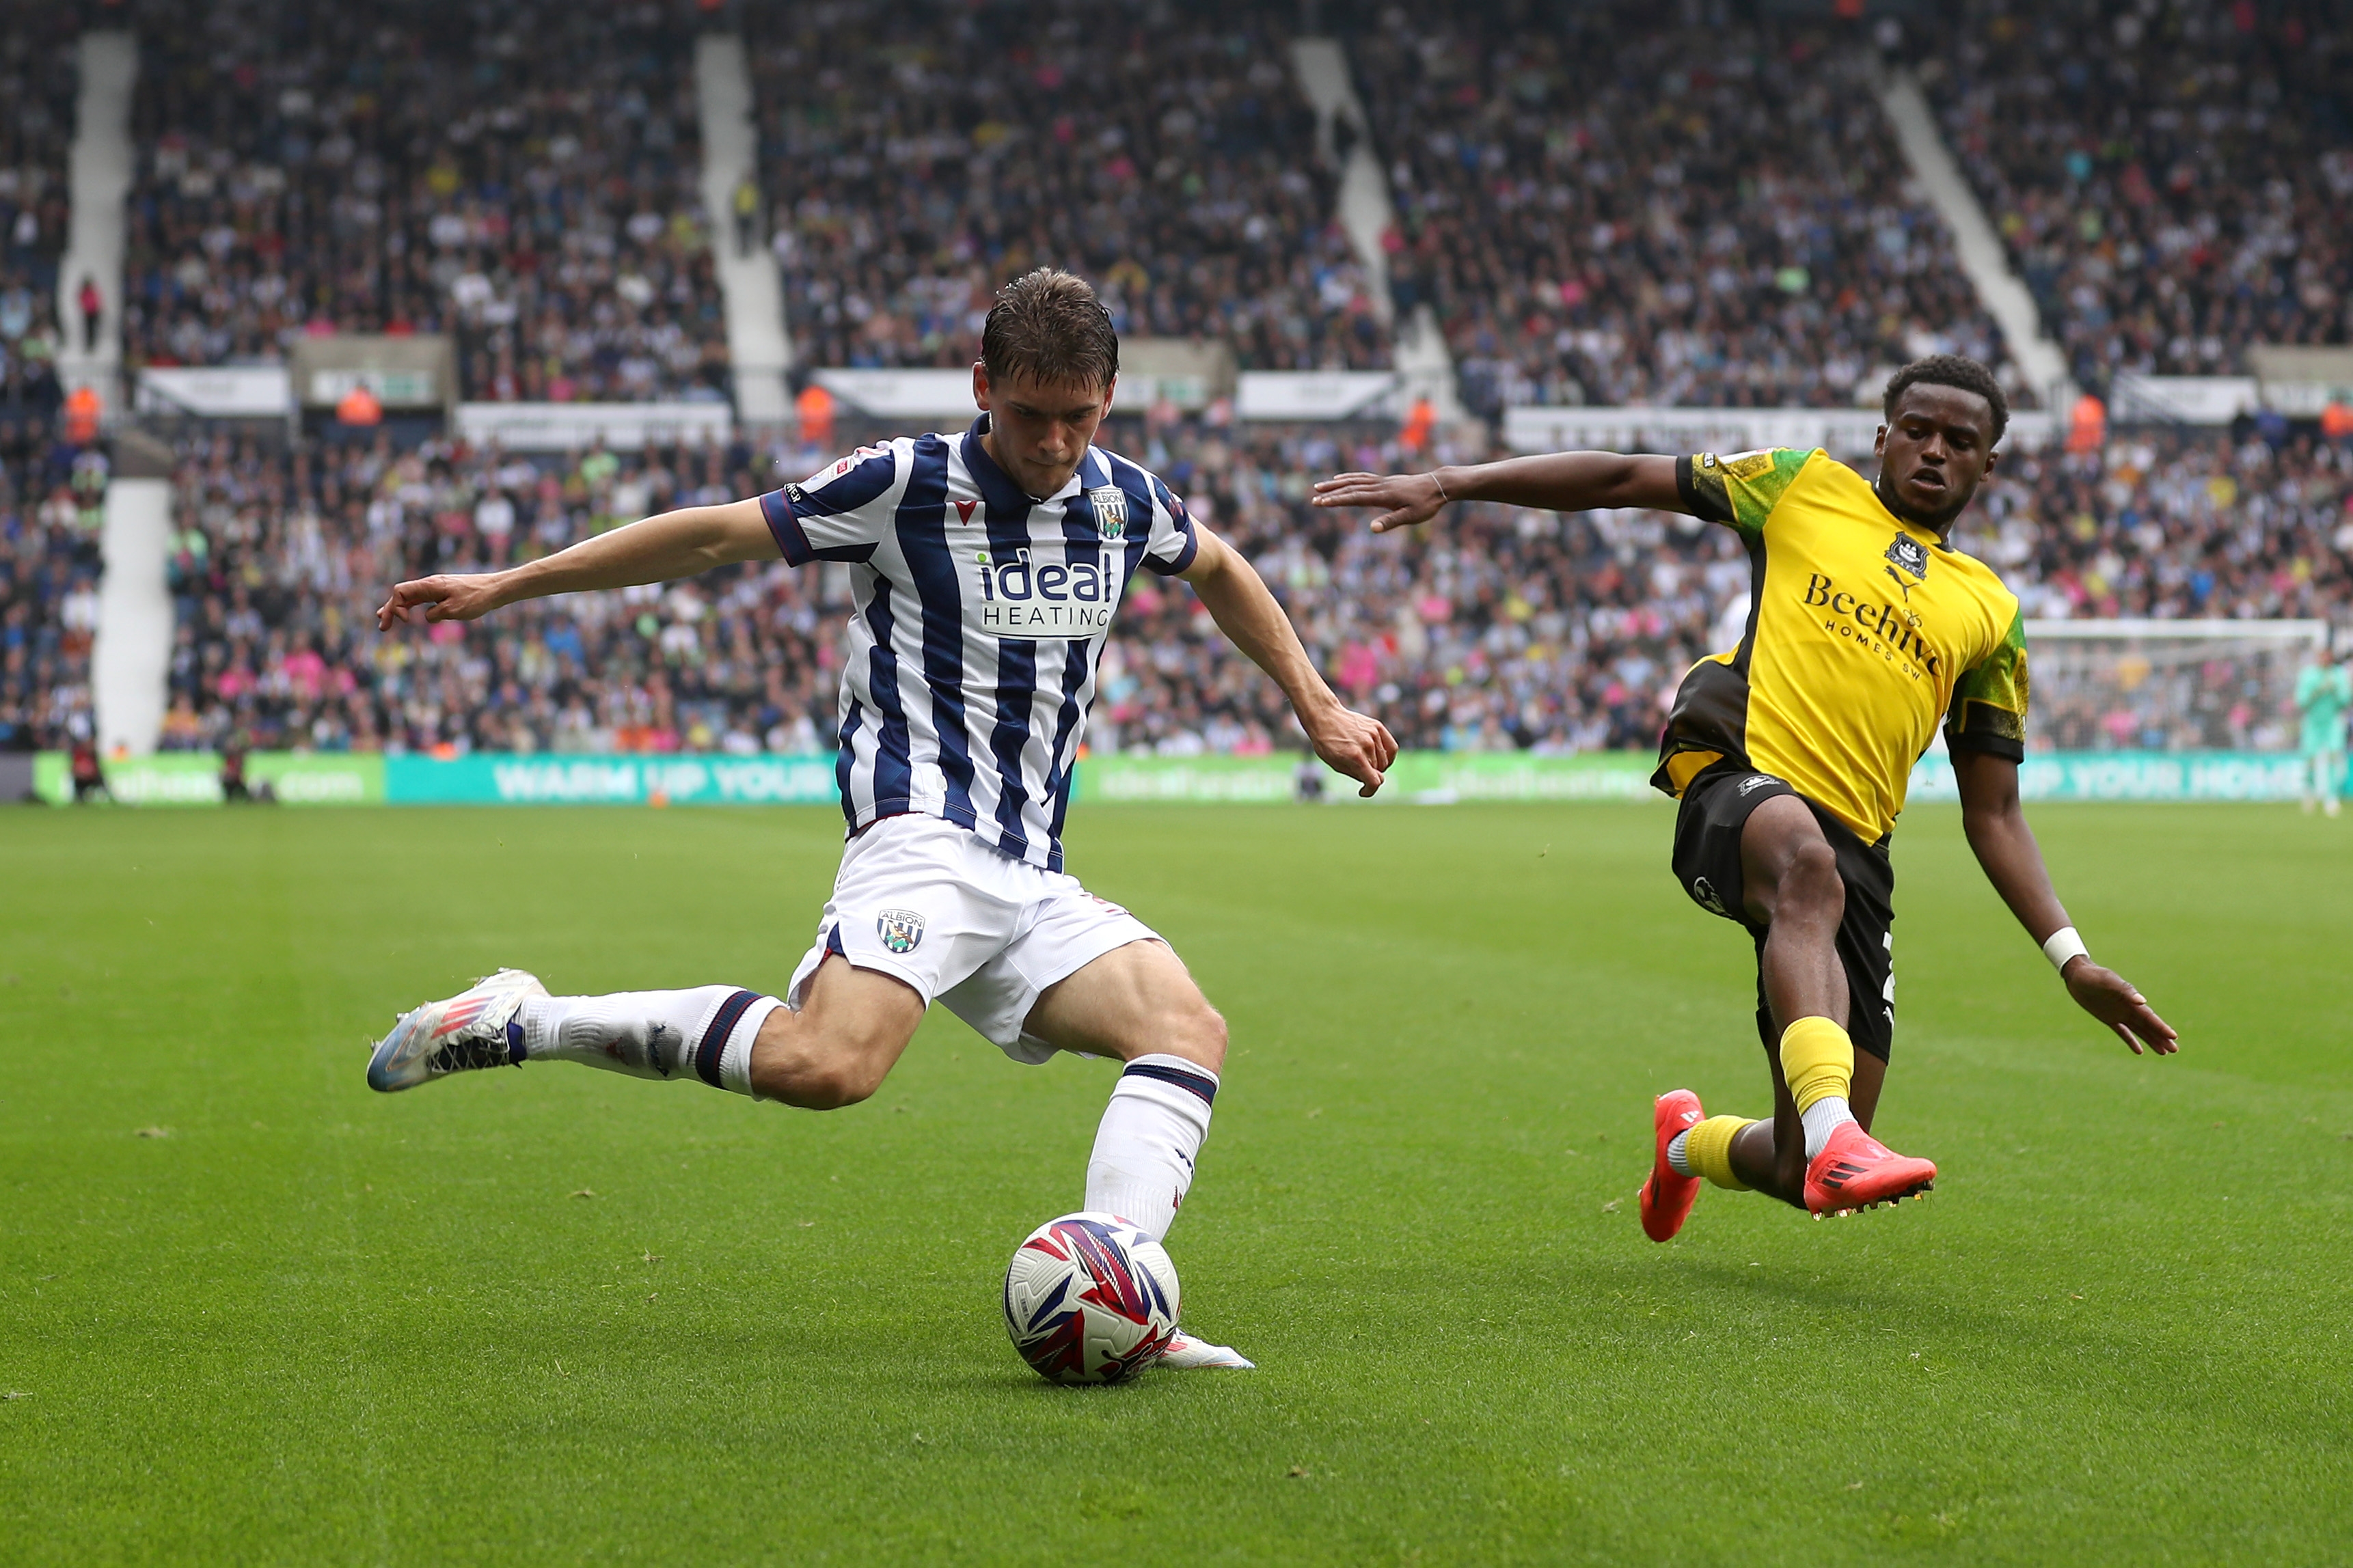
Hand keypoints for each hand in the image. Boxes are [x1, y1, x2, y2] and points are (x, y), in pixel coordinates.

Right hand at [376, 573, 507, 630]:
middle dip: (390, 610)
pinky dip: (410, 606)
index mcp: (430, 585)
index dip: (396, 606)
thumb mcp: (454, 610)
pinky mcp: (443, 593)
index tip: (406, 621)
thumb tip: (426, 617)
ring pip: (410, 597)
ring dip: (397, 608)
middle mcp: (430, 584)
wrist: (495, 589)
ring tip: (383, 618)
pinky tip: (407, 613)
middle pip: (402, 595)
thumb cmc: (476, 598)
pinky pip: (421, 599)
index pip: (401, 591)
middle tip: (382, 627)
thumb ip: (435, 614)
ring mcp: (436, 588)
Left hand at [1303, 703, 1398, 796]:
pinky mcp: (1378, 727)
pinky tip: (1380, 757)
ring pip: (1385, 761)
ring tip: (1365, 761)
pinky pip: (1391, 747)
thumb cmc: (1326, 743)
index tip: (1363, 791)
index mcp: (1355, 756)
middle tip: (1357, 770)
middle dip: (1369, 775)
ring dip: (1378, 765)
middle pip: (1379, 771)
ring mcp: (1374, 734)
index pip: (1374, 781)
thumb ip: (1356, 774)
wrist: (1325, 717)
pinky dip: (1388, 756)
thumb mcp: (1335, 764)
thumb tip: (1372, 781)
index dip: (1370, 790)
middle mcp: (1367, 745)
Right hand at [1311, 472, 1448, 533]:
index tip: (1320, 502)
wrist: (1438, 485)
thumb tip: (1372, 528)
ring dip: (1336, 483)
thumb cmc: (1426, 504)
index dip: (1336, 500)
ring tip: (1320, 486)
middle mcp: (1380, 486)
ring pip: (1354, 480)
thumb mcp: (1411, 517)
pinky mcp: (1386, 481)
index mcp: (1383, 496)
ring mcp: (1382, 481)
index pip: (1354, 498)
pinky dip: (1349, 477)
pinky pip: (1362, 477)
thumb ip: (1391, 521)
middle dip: (1331, 493)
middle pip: (1350, 487)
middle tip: (1313, 497)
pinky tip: (1341, 478)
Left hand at [2063, 960, 2177, 1055]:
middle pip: (2148, 1026)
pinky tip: (2140, 1051)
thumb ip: (2125, 991)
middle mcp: (2129, 1008)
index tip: (2173, 1036)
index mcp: (2131, 1000)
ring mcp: (2119, 1014)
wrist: (2078, 975)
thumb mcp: (2108, 982)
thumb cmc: (2094, 976)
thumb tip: (2142, 1001)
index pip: (2150, 1016)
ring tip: (2164, 1052)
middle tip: (2175, 1050)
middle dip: (2161, 1037)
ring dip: (2151, 1040)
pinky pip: (2122, 1032)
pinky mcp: (2108, 1018)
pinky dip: (2131, 1041)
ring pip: (2139, 1030)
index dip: (2161, 1027)